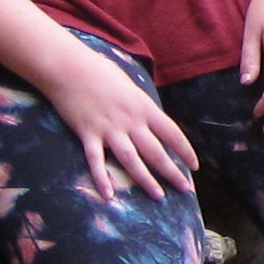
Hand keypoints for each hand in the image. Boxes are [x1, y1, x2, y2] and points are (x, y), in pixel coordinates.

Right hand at [44, 43, 198, 198]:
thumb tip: (151, 119)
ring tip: (158, 196)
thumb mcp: (130, 85)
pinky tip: (109, 196)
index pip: (173, 134)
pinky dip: (102, 179)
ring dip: (146, 180)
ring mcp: (109, 129)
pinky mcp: (87, 135)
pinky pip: (97, 161)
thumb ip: (141, 105)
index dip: (186, 152)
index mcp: (145, 107)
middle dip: (173, 173)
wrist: (69, 67)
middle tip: (185, 190)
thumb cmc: (100, 71)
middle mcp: (131, 121)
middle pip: (156, 152)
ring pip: (132, 160)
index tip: (194, 167)